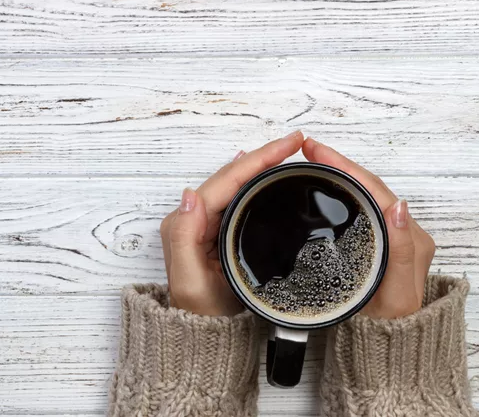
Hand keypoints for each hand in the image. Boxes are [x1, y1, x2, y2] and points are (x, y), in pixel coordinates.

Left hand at [160, 131, 304, 315]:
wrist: (205, 337)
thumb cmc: (201, 314)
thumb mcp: (190, 281)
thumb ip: (184, 238)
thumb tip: (190, 194)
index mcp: (186, 223)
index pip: (225, 181)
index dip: (258, 158)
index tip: (288, 145)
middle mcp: (192, 218)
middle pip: (231, 177)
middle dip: (263, 155)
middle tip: (295, 141)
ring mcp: (205, 224)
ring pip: (235, 184)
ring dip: (259, 165)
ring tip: (285, 150)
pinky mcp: (217, 232)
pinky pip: (237, 198)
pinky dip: (254, 182)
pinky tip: (263, 172)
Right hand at [302, 138, 434, 318]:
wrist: (387, 349)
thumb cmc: (391, 325)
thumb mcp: (396, 292)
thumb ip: (401, 250)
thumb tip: (398, 205)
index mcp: (409, 236)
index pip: (374, 188)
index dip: (344, 165)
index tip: (316, 149)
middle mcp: (402, 232)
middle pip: (368, 186)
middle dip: (338, 162)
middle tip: (307, 148)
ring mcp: (388, 237)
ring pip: (362, 195)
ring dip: (338, 174)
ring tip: (312, 160)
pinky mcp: (374, 245)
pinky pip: (358, 209)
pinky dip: (339, 192)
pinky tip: (324, 189)